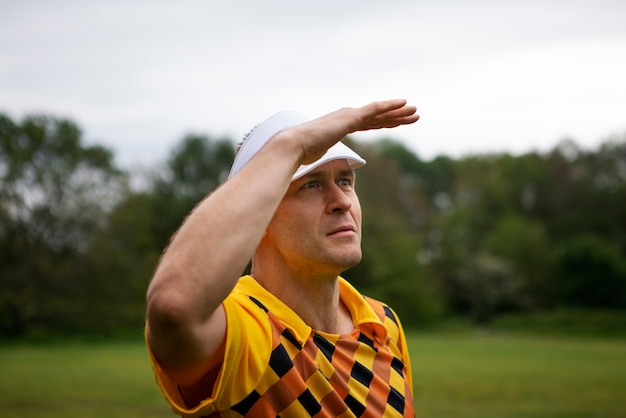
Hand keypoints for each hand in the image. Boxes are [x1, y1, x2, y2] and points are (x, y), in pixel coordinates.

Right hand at [282, 99, 418, 164]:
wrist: (294, 146)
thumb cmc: (302, 152)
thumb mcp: (318, 154)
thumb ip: (322, 154)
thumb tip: (317, 163)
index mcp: (342, 125)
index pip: (369, 123)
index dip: (385, 122)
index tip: (399, 123)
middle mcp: (347, 117)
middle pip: (378, 117)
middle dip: (397, 116)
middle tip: (415, 115)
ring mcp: (349, 116)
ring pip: (381, 113)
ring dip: (399, 112)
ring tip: (415, 111)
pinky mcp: (350, 117)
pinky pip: (375, 110)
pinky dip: (390, 106)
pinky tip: (403, 104)